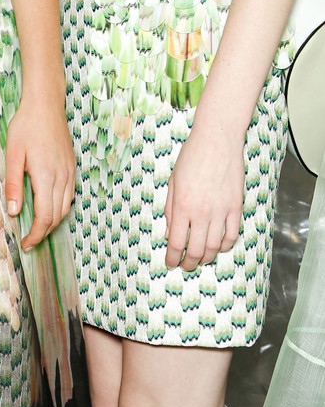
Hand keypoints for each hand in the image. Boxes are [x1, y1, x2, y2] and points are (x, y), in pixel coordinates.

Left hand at [5, 93, 75, 250]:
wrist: (45, 104)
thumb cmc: (26, 126)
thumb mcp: (13, 154)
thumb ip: (13, 184)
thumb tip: (13, 212)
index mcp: (46, 176)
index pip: (45, 216)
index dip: (36, 234)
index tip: (26, 244)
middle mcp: (62, 177)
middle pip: (57, 216)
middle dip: (44, 232)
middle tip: (29, 241)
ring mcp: (69, 171)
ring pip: (66, 207)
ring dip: (53, 222)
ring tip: (38, 228)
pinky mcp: (72, 166)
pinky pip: (70, 194)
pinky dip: (61, 207)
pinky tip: (50, 207)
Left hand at [163, 121, 243, 270]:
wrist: (217, 140)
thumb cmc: (191, 157)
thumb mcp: (173, 182)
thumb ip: (171, 209)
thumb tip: (170, 234)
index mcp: (183, 205)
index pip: (176, 243)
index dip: (173, 258)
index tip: (171, 263)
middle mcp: (202, 212)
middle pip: (196, 250)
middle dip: (189, 263)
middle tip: (185, 265)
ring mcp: (221, 211)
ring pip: (214, 247)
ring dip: (206, 257)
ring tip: (200, 258)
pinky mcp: (236, 207)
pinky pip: (232, 234)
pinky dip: (224, 245)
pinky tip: (217, 246)